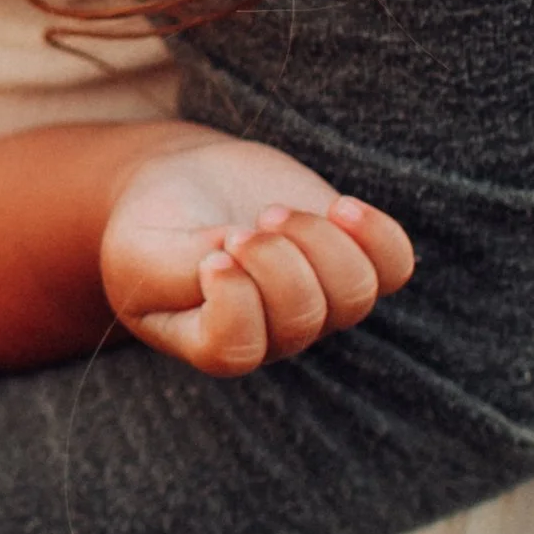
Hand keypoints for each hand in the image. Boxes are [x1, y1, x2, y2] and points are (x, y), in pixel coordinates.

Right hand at [102, 134, 413, 376]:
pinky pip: (394, 267)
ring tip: (275, 213)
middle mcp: (271, 334)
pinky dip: (376, 234)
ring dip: (318, 241)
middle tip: (242, 228)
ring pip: (354, 293)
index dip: (234, 301)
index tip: (214, 254)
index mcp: (207, 342)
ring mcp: (317, 300)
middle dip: (275, 260)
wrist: (185, 184)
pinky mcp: (348, 259)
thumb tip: (234, 262)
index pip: (236, 349)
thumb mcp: (139, 246)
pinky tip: (340, 208)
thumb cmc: (153, 223)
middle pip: (302, 317)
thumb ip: (178, 268)